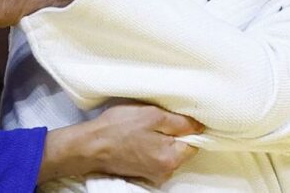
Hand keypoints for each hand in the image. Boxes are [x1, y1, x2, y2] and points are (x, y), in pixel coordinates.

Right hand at [38, 104, 202, 185]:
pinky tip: (137, 137)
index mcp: (171, 158)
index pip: (194, 142)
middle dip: (172, 133)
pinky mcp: (142, 173)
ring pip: (167, 152)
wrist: (89, 145)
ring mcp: (153, 174)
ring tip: (143, 128)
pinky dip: (150, 147)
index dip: (187, 127)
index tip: (174, 117)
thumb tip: (199, 126)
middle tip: (154, 119)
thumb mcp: (151, 115)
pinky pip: (155, 157)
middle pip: (181, 149)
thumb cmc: (117, 128)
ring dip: (159, 139)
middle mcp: (166, 171)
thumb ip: (179, 122)